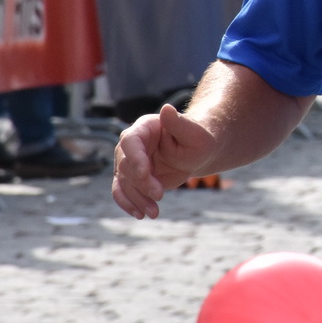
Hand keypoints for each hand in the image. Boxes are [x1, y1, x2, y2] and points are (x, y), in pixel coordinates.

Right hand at [112, 104, 217, 218]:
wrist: (197, 153)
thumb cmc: (198, 139)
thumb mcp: (194, 132)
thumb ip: (179, 123)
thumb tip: (166, 108)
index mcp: (144, 128)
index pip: (130, 142)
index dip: (134, 158)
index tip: (144, 173)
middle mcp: (132, 145)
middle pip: (126, 166)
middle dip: (141, 183)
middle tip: (159, 195)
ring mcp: (130, 162)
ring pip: (124, 182)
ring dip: (136, 199)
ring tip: (153, 212)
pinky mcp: (133, 178)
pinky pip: (123, 192)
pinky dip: (129, 204)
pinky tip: (140, 214)